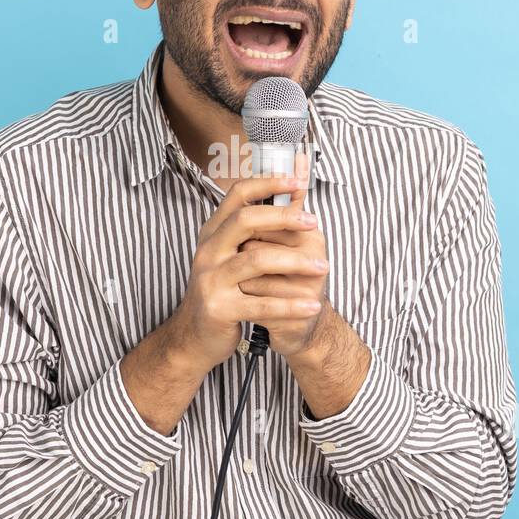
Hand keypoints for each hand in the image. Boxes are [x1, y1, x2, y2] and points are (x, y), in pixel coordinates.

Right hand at [164, 171, 326, 371]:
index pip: (237, 195)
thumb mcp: (235, 255)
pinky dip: (291, 305)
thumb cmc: (223, 290)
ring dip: (295, 262)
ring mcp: (210, 280)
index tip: (297, 181)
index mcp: (213, 233)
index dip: (267, 184)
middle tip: (313, 223)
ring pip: (257, 260)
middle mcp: (208, 252)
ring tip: (322, 267)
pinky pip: (262, 304)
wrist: (195, 336)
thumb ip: (262, 227)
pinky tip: (312, 305)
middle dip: (284, 218)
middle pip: (246, 221)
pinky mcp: (219, 309)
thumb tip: (297, 190)